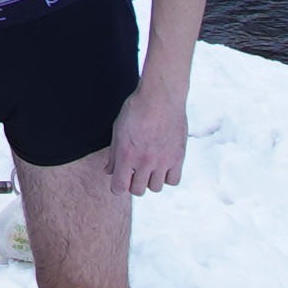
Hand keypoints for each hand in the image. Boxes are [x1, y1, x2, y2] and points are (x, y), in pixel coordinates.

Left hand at [105, 76, 187, 196]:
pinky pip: (173, 181)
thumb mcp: (118, 129)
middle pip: (137, 190)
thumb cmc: (136, 109)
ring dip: (151, 180)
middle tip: (136, 170)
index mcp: (126, 155)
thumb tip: (109, 172)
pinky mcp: (178, 157)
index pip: (119, 188)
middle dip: (134, 183)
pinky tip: (164, 165)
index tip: (120, 180)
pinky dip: (168, 177)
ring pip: (155, 188)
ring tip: (150, 166)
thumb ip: (113, 154)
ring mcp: (162, 160)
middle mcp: (144, 161)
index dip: (118, 187)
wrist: (161, 96)